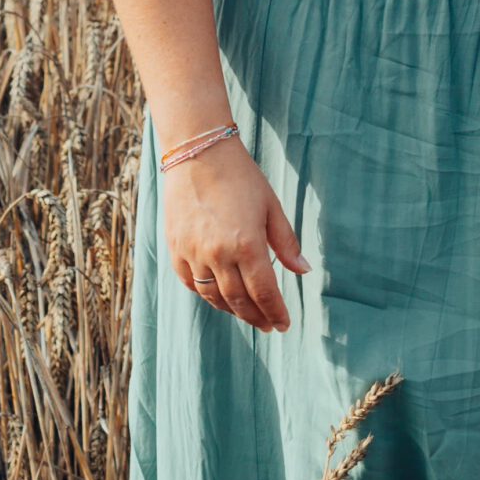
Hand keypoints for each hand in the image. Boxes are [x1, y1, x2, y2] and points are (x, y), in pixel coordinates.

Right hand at [164, 137, 310, 330]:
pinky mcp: (175, 249)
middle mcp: (218, 255)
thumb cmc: (240, 177)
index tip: (284, 324)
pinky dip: (206, 295)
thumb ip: (286, 243)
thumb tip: (303, 271)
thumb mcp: (271, 206)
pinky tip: (219, 296)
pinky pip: (191, 283)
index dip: (276, 312)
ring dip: (232, 310)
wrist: (198, 153)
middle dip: (256, 317)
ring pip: (213, 297)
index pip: (264, 292)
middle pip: (239, 301)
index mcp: (247, 245)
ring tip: (247, 314)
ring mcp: (193, 254)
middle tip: (268, 326)